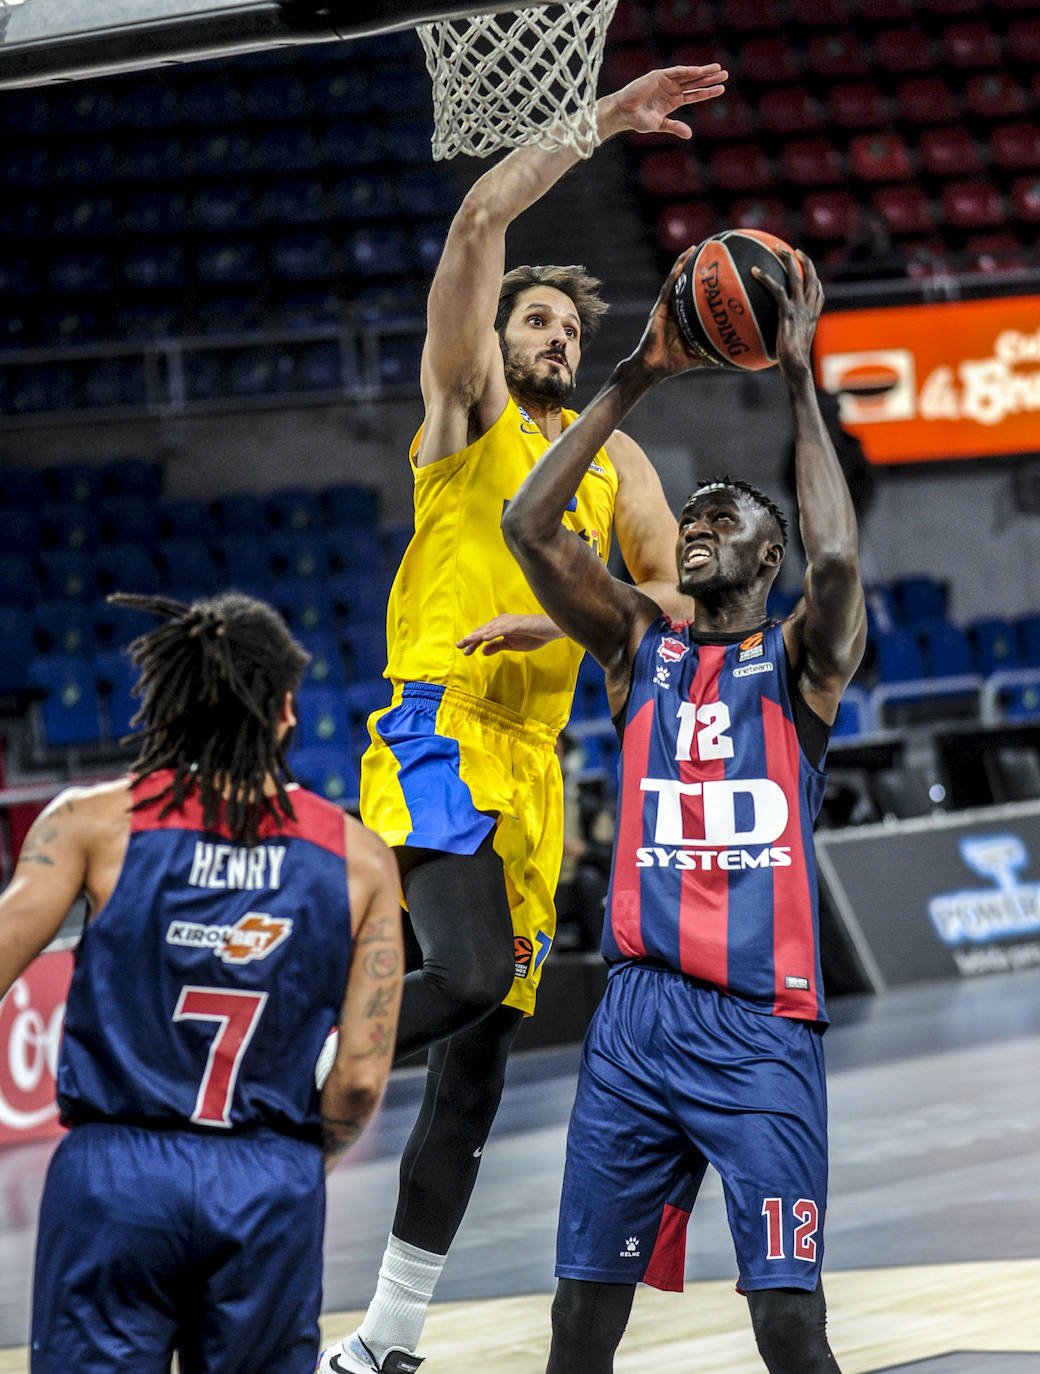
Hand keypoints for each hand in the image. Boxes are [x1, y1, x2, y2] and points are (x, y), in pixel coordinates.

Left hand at [457, 614, 563, 655]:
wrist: (551, 630)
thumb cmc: (533, 635)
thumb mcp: (512, 645)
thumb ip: (498, 646)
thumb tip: (483, 651)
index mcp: (500, 627)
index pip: (483, 635)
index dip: (472, 643)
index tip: (463, 651)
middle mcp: (502, 622)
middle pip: (483, 631)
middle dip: (470, 638)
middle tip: (459, 645)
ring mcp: (509, 622)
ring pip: (489, 629)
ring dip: (477, 635)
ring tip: (467, 641)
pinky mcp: (516, 624)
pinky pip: (502, 629)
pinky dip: (493, 633)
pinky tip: (484, 638)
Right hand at [601, 64, 727, 140]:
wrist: (623, 113)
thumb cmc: (638, 120)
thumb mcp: (659, 125)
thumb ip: (674, 127)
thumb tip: (690, 135)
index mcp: (673, 101)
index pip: (694, 94)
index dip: (708, 92)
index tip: (721, 89)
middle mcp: (672, 89)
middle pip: (695, 82)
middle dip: (710, 78)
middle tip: (725, 75)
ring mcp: (666, 81)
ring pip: (688, 75)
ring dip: (703, 72)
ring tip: (717, 68)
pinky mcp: (658, 75)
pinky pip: (676, 72)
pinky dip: (688, 71)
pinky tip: (699, 71)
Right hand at [630, 247, 709, 377]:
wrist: (654, 367)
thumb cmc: (674, 363)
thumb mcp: (700, 356)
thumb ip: (715, 353)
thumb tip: (734, 357)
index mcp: (685, 318)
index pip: (697, 296)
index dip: (705, 284)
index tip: (718, 271)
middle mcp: (676, 309)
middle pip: (686, 283)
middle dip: (695, 267)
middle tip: (708, 251)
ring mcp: (666, 307)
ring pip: (676, 281)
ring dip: (683, 264)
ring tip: (694, 249)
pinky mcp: (659, 309)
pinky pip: (668, 289)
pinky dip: (674, 275)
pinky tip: (681, 264)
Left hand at [751, 249, 823, 378]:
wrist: (797, 368)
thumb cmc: (793, 362)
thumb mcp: (794, 344)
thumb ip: (789, 335)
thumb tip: (778, 337)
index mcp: (812, 314)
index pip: (817, 290)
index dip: (812, 275)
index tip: (804, 265)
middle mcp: (808, 307)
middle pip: (809, 276)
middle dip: (802, 259)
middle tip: (789, 249)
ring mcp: (799, 308)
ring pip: (796, 275)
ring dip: (786, 258)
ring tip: (775, 248)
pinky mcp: (787, 312)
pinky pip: (777, 289)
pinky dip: (765, 278)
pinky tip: (754, 271)